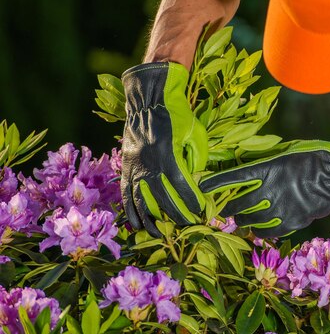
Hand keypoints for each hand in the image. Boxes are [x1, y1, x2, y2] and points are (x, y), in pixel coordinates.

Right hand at [121, 62, 207, 236]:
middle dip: (174, 216)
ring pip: (140, 199)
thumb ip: (197, 157)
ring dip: (149, 219)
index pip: (180, 186)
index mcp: (166, 154)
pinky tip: (135, 223)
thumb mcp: (194, 133)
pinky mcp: (126, 165)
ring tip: (159, 234)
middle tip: (185, 227)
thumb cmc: (177, 115)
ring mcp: (134, 165)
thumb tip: (197, 181)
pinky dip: (130, 209)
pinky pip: (126, 192)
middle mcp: (147, 163)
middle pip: (161, 198)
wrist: (148, 100)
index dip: (190, 202)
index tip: (200, 213)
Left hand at [199, 138, 329, 237]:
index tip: (201, 187)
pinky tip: (259, 226)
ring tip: (240, 217)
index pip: (231, 179)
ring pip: (248, 220)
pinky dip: (260, 229)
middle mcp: (268, 191)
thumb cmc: (312, 158)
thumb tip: (246, 172)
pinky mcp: (289, 222)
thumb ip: (264, 165)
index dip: (214, 184)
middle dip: (226, 207)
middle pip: (236, 204)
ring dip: (242, 219)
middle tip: (222, 208)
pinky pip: (266, 231)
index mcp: (266, 170)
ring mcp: (278, 209)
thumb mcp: (284, 155)